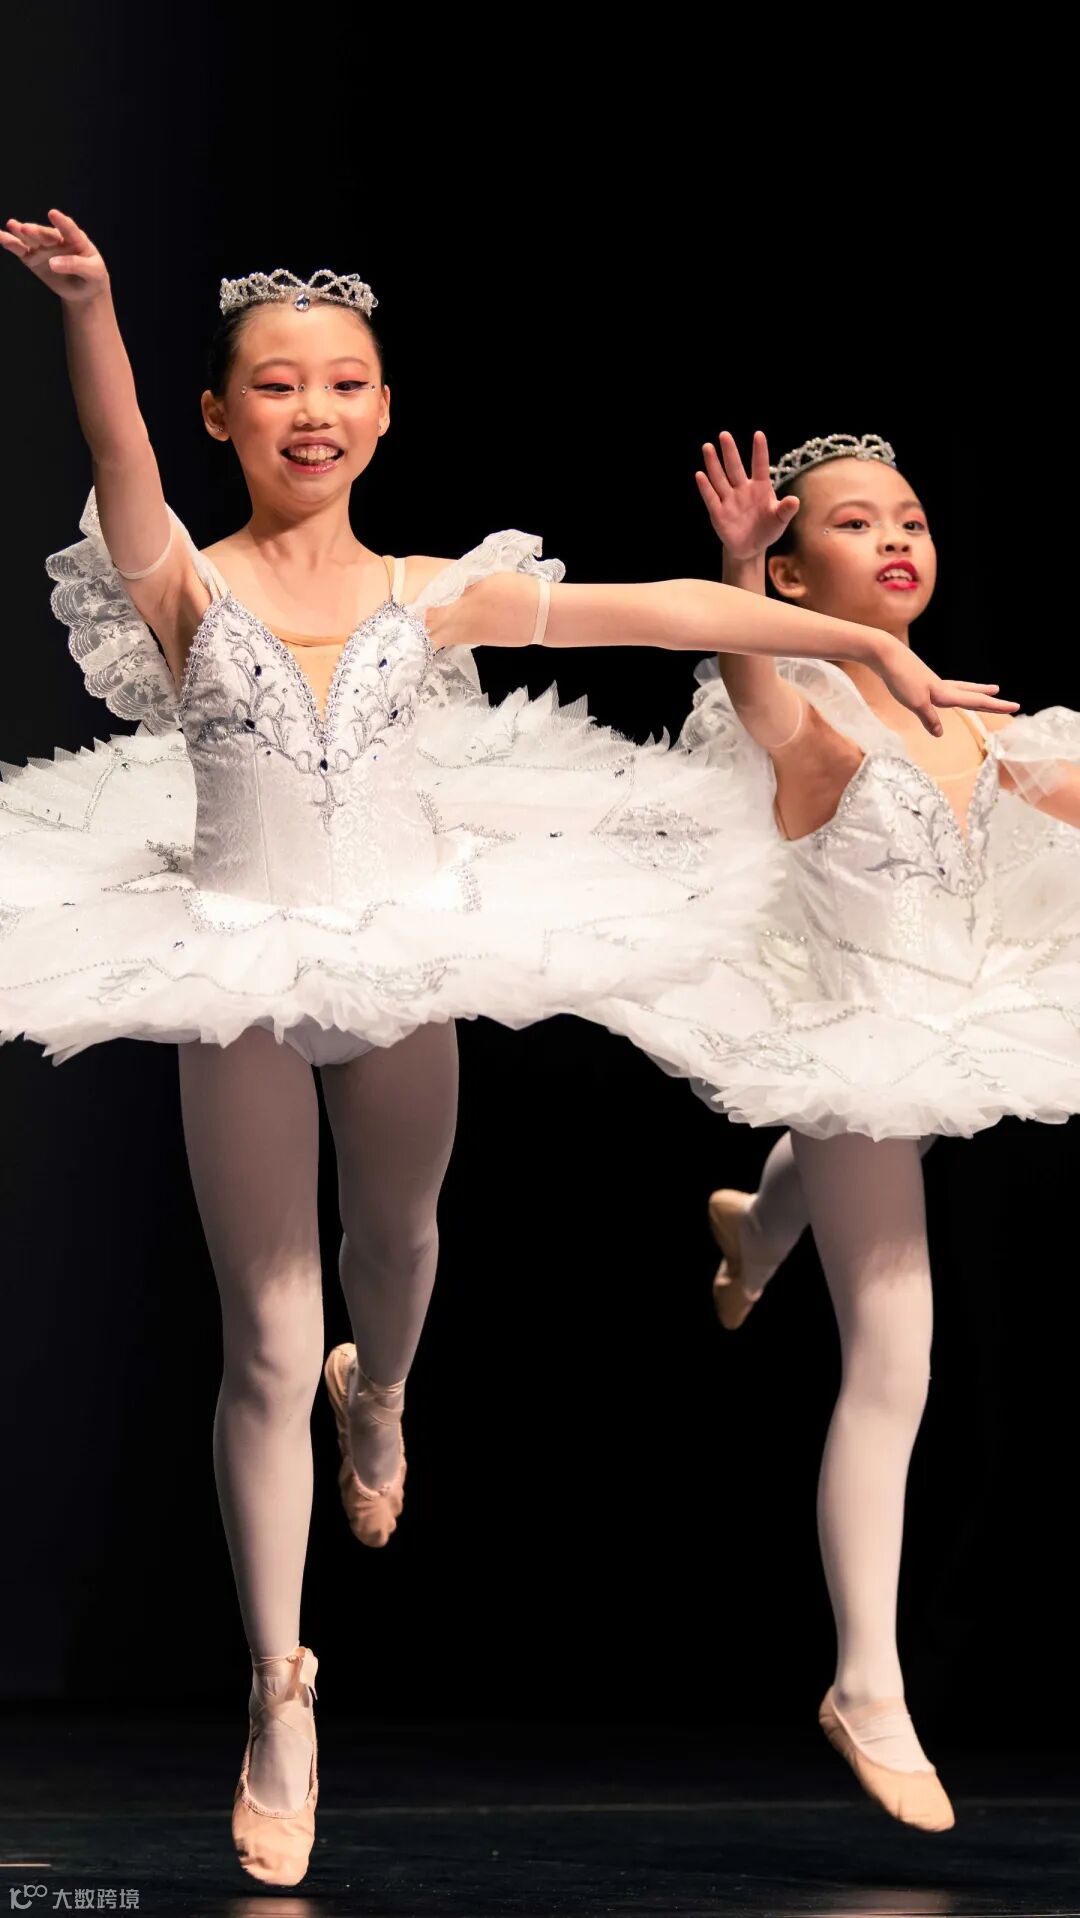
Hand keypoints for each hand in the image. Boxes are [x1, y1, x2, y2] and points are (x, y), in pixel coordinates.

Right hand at [1, 208, 108, 302]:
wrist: (84, 289)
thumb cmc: (92, 276)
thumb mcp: (93, 272)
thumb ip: (76, 265)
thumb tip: (52, 263)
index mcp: (76, 239)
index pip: (70, 229)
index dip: (62, 222)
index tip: (53, 213)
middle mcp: (57, 239)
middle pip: (46, 235)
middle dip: (36, 232)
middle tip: (26, 229)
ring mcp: (43, 247)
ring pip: (31, 239)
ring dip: (21, 232)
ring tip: (12, 225)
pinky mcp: (32, 258)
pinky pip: (20, 250)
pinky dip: (10, 243)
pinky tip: (1, 236)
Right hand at [695, 429, 799, 561]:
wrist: (750, 548)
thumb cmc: (767, 529)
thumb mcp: (780, 520)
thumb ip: (786, 510)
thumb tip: (795, 500)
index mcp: (761, 487)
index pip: (760, 466)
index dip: (759, 451)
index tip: (758, 435)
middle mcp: (743, 489)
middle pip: (735, 467)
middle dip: (730, 452)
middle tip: (724, 434)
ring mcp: (729, 500)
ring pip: (720, 478)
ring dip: (713, 463)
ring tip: (707, 447)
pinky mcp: (718, 513)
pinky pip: (711, 498)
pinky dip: (705, 487)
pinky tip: (700, 475)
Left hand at [873, 637, 1019, 736]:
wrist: (885, 654)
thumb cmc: (900, 678)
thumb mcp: (915, 702)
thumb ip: (928, 718)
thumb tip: (940, 734)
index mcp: (945, 693)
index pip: (976, 702)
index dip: (996, 707)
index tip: (1016, 706)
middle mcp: (943, 687)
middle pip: (973, 695)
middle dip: (993, 701)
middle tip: (1011, 703)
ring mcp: (933, 682)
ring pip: (962, 688)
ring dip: (978, 691)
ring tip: (992, 689)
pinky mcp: (922, 680)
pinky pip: (946, 688)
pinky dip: (955, 691)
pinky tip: (948, 693)